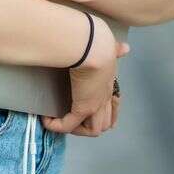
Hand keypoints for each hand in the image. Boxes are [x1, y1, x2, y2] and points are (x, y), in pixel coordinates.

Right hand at [41, 18, 128, 136]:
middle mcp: (105, 97)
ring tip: (61, 121)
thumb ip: (116, 49)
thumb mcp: (110, 46)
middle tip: (73, 118)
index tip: (90, 107)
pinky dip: (57, 126)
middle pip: (105, 123)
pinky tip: (47, 120)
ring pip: (92, 130)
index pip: (112, 107)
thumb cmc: (99, 43)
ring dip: (77, 129)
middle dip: (90, 125)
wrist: (94, 46)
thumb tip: (126, 48)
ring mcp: (95, 105)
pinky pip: (68, 125)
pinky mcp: (83, 107)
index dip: (103, 112)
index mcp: (110, 83)